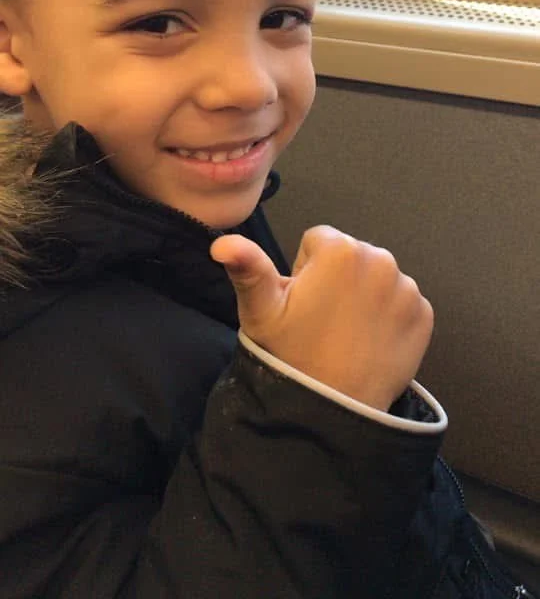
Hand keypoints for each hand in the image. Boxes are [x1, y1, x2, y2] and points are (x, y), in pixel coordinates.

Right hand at [210, 226, 433, 411]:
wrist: (332, 411)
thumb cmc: (291, 355)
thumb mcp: (260, 312)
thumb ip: (246, 268)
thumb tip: (221, 243)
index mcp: (339, 249)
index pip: (318, 240)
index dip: (305, 270)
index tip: (302, 301)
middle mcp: (380, 259)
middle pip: (351, 255)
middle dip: (337, 278)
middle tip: (321, 318)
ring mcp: (406, 289)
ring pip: (378, 277)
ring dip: (364, 295)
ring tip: (345, 332)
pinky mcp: (424, 315)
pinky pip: (402, 302)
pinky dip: (389, 316)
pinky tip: (370, 340)